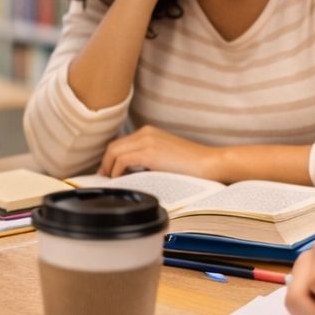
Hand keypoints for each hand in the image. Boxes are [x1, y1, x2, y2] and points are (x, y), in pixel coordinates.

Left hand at [99, 126, 226, 178]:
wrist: (209, 163)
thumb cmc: (191, 166)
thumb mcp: (165, 157)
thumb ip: (147, 159)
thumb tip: (128, 172)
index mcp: (149, 132)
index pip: (121, 143)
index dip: (111, 158)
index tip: (108, 172)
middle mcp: (145, 133)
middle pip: (114, 146)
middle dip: (106, 163)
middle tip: (105, 178)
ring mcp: (146, 141)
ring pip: (114, 152)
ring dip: (109, 168)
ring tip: (111, 182)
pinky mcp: (149, 153)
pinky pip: (122, 161)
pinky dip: (116, 171)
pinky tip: (120, 181)